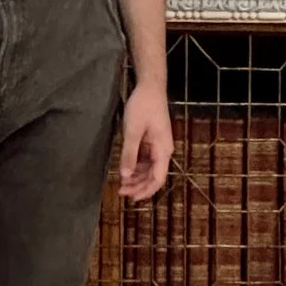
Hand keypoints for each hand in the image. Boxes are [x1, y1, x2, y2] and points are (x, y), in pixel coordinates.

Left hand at [117, 78, 172, 203]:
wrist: (151, 87)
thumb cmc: (143, 106)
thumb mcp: (133, 130)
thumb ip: (129, 154)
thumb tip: (125, 175)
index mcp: (163, 150)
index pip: (158, 179)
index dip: (145, 191)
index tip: (132, 198)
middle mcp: (164, 151)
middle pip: (154, 176)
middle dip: (139, 186)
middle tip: (121, 192)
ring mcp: (159, 146)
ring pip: (150, 169)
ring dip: (137, 178)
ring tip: (123, 184)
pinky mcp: (153, 141)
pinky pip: (147, 160)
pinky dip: (138, 167)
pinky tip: (127, 170)